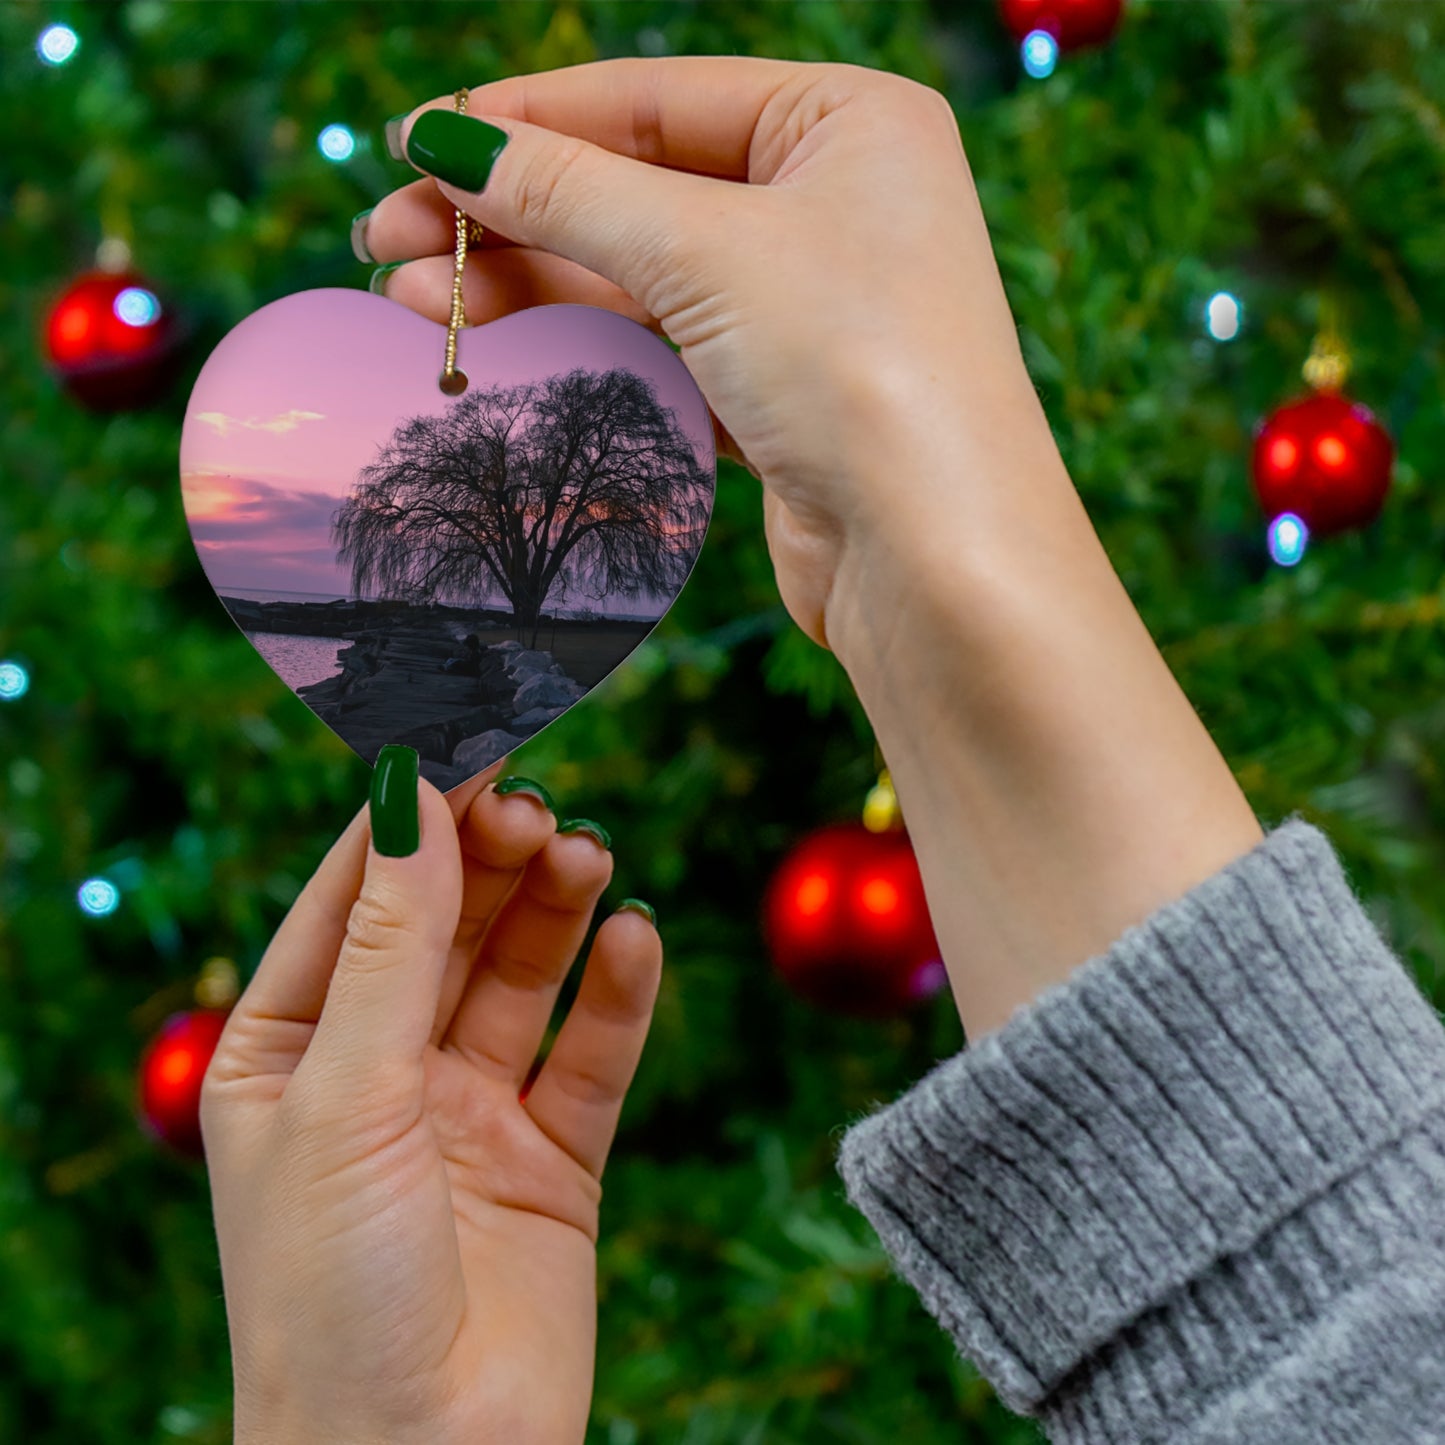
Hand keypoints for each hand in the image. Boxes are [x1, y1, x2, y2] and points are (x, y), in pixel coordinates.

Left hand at [201, 759, 660, 1444]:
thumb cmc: (331, 1295)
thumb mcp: (346, 1096)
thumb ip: (391, 943)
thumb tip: (410, 792)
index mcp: (288, 1050)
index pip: (353, 896)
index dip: (411, 816)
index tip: (470, 734)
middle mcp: (379, 1070)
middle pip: (447, 924)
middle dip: (490, 859)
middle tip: (538, 807)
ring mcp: (469, 1112)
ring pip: (521, 975)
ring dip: (555, 910)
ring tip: (587, 856)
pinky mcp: (552, 1158)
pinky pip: (591, 1054)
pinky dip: (617, 994)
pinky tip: (635, 940)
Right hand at [361, 60, 1262, 1040]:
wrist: (937, 560)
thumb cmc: (859, 371)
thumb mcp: (704, 252)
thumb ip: (568, 191)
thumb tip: (444, 141)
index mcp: (849, 123)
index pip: (657, 97)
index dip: (527, 119)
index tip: (416, 143)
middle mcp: (835, 203)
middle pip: (638, 187)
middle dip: (510, 212)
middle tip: (386, 237)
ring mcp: (809, 304)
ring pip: (640, 274)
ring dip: (527, 282)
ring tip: (411, 295)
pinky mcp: (782, 393)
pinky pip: (662, 344)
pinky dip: (582, 341)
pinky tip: (494, 341)